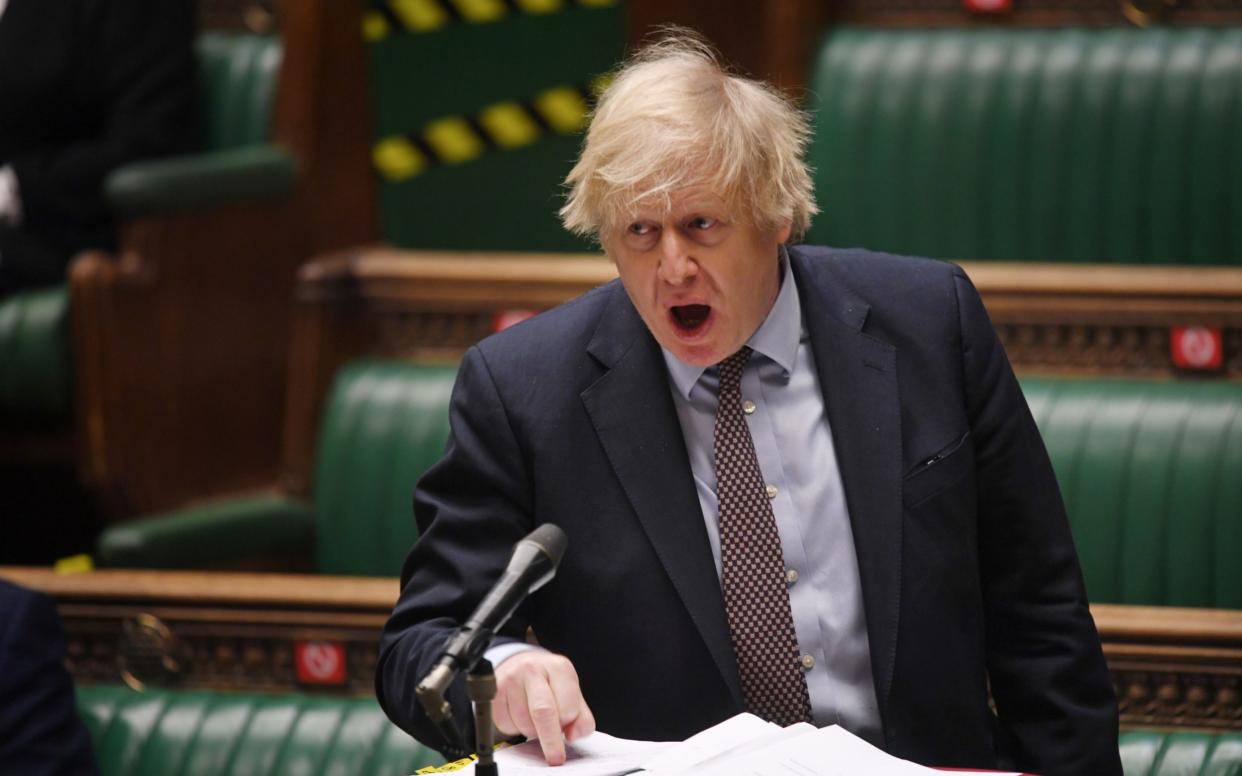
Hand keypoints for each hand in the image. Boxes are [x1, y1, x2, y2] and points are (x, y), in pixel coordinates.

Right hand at [494, 650, 595, 764]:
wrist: (523, 666)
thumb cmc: (550, 684)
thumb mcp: (572, 696)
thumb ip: (581, 719)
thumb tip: (573, 735)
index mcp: (559, 668)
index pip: (567, 706)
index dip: (567, 724)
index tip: (567, 735)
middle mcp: (533, 669)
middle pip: (542, 711)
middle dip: (550, 739)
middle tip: (555, 757)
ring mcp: (511, 678)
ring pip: (523, 721)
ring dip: (531, 731)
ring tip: (535, 719)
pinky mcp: (494, 692)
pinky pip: (505, 723)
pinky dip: (514, 728)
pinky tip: (520, 715)